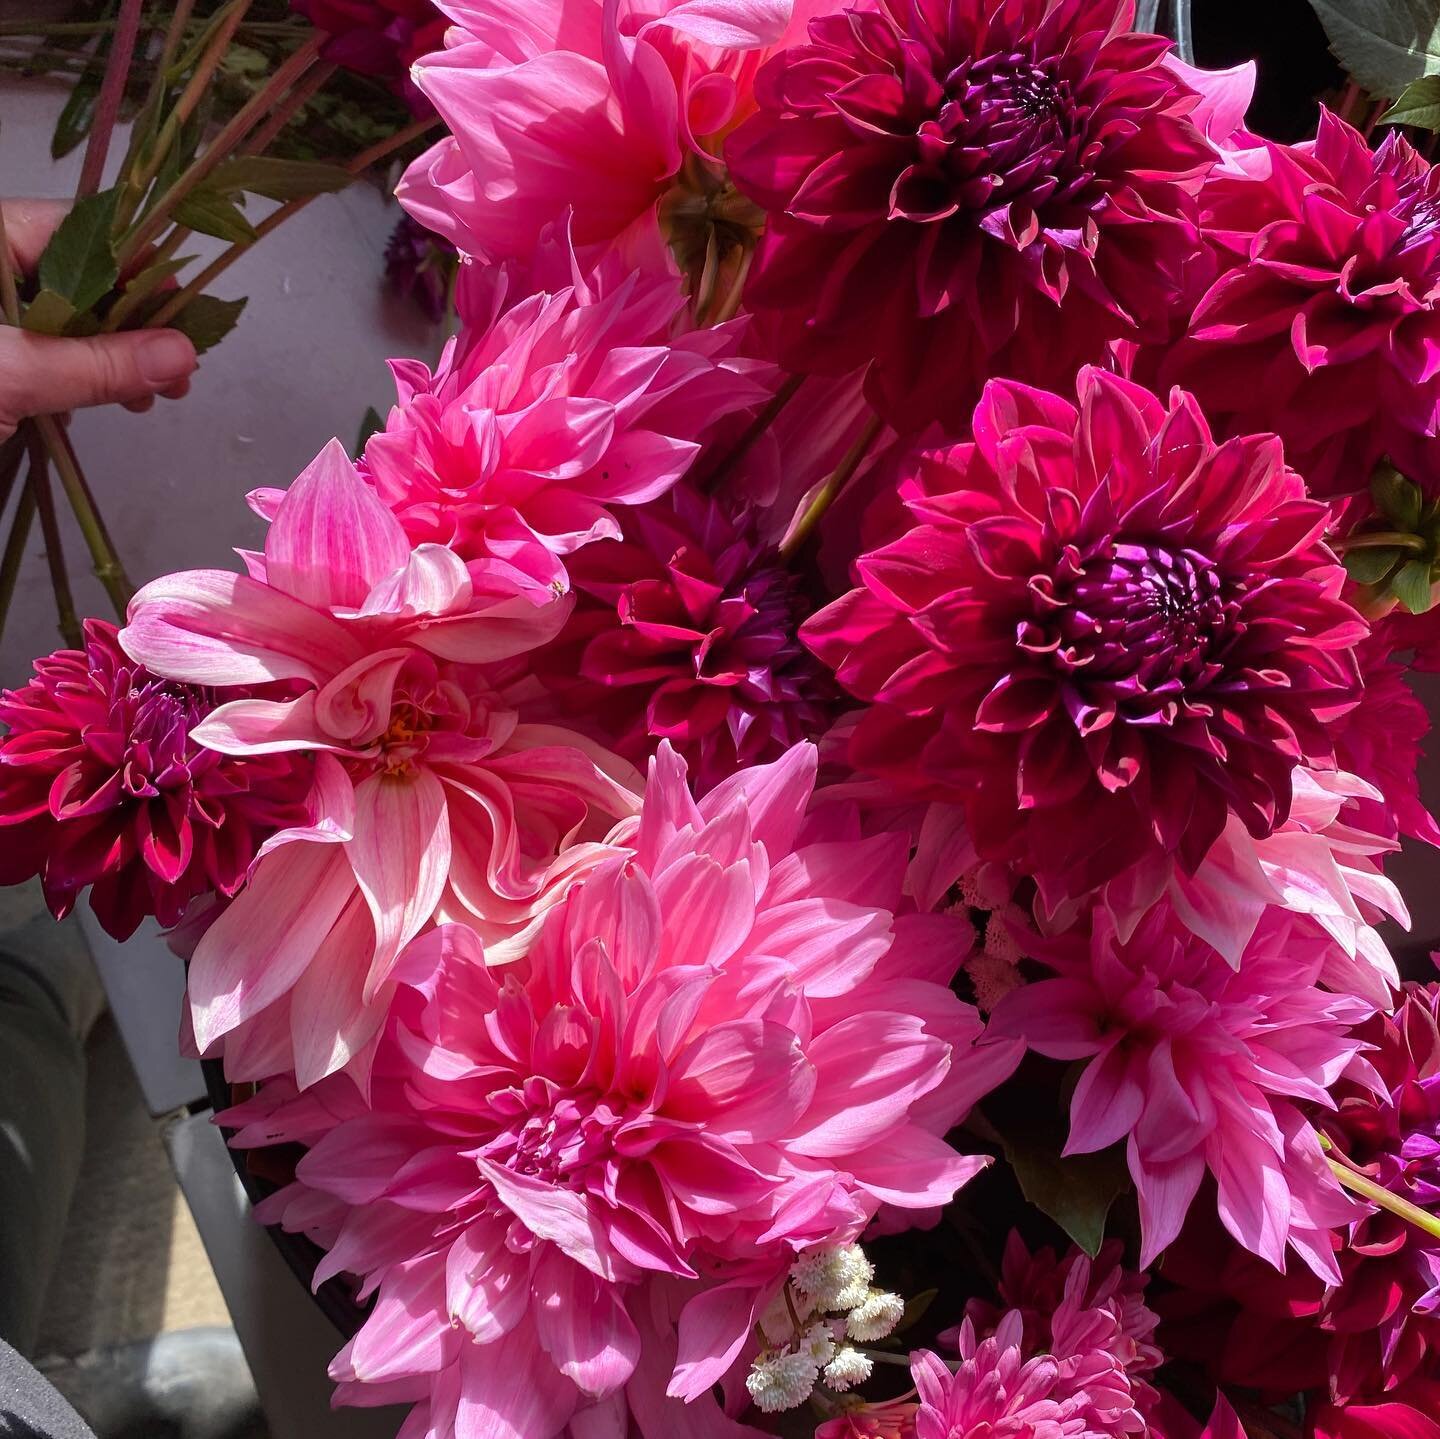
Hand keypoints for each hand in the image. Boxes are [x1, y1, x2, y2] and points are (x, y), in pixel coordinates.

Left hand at [0, 199, 198, 443]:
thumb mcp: (9, 375)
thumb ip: (93, 363)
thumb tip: (182, 354)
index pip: (80, 230)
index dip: (141, 266)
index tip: (186, 313)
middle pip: (82, 279)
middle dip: (135, 326)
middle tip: (178, 374)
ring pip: (68, 322)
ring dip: (115, 361)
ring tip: (148, 400)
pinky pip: (45, 354)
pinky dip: (79, 380)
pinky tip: (101, 406)